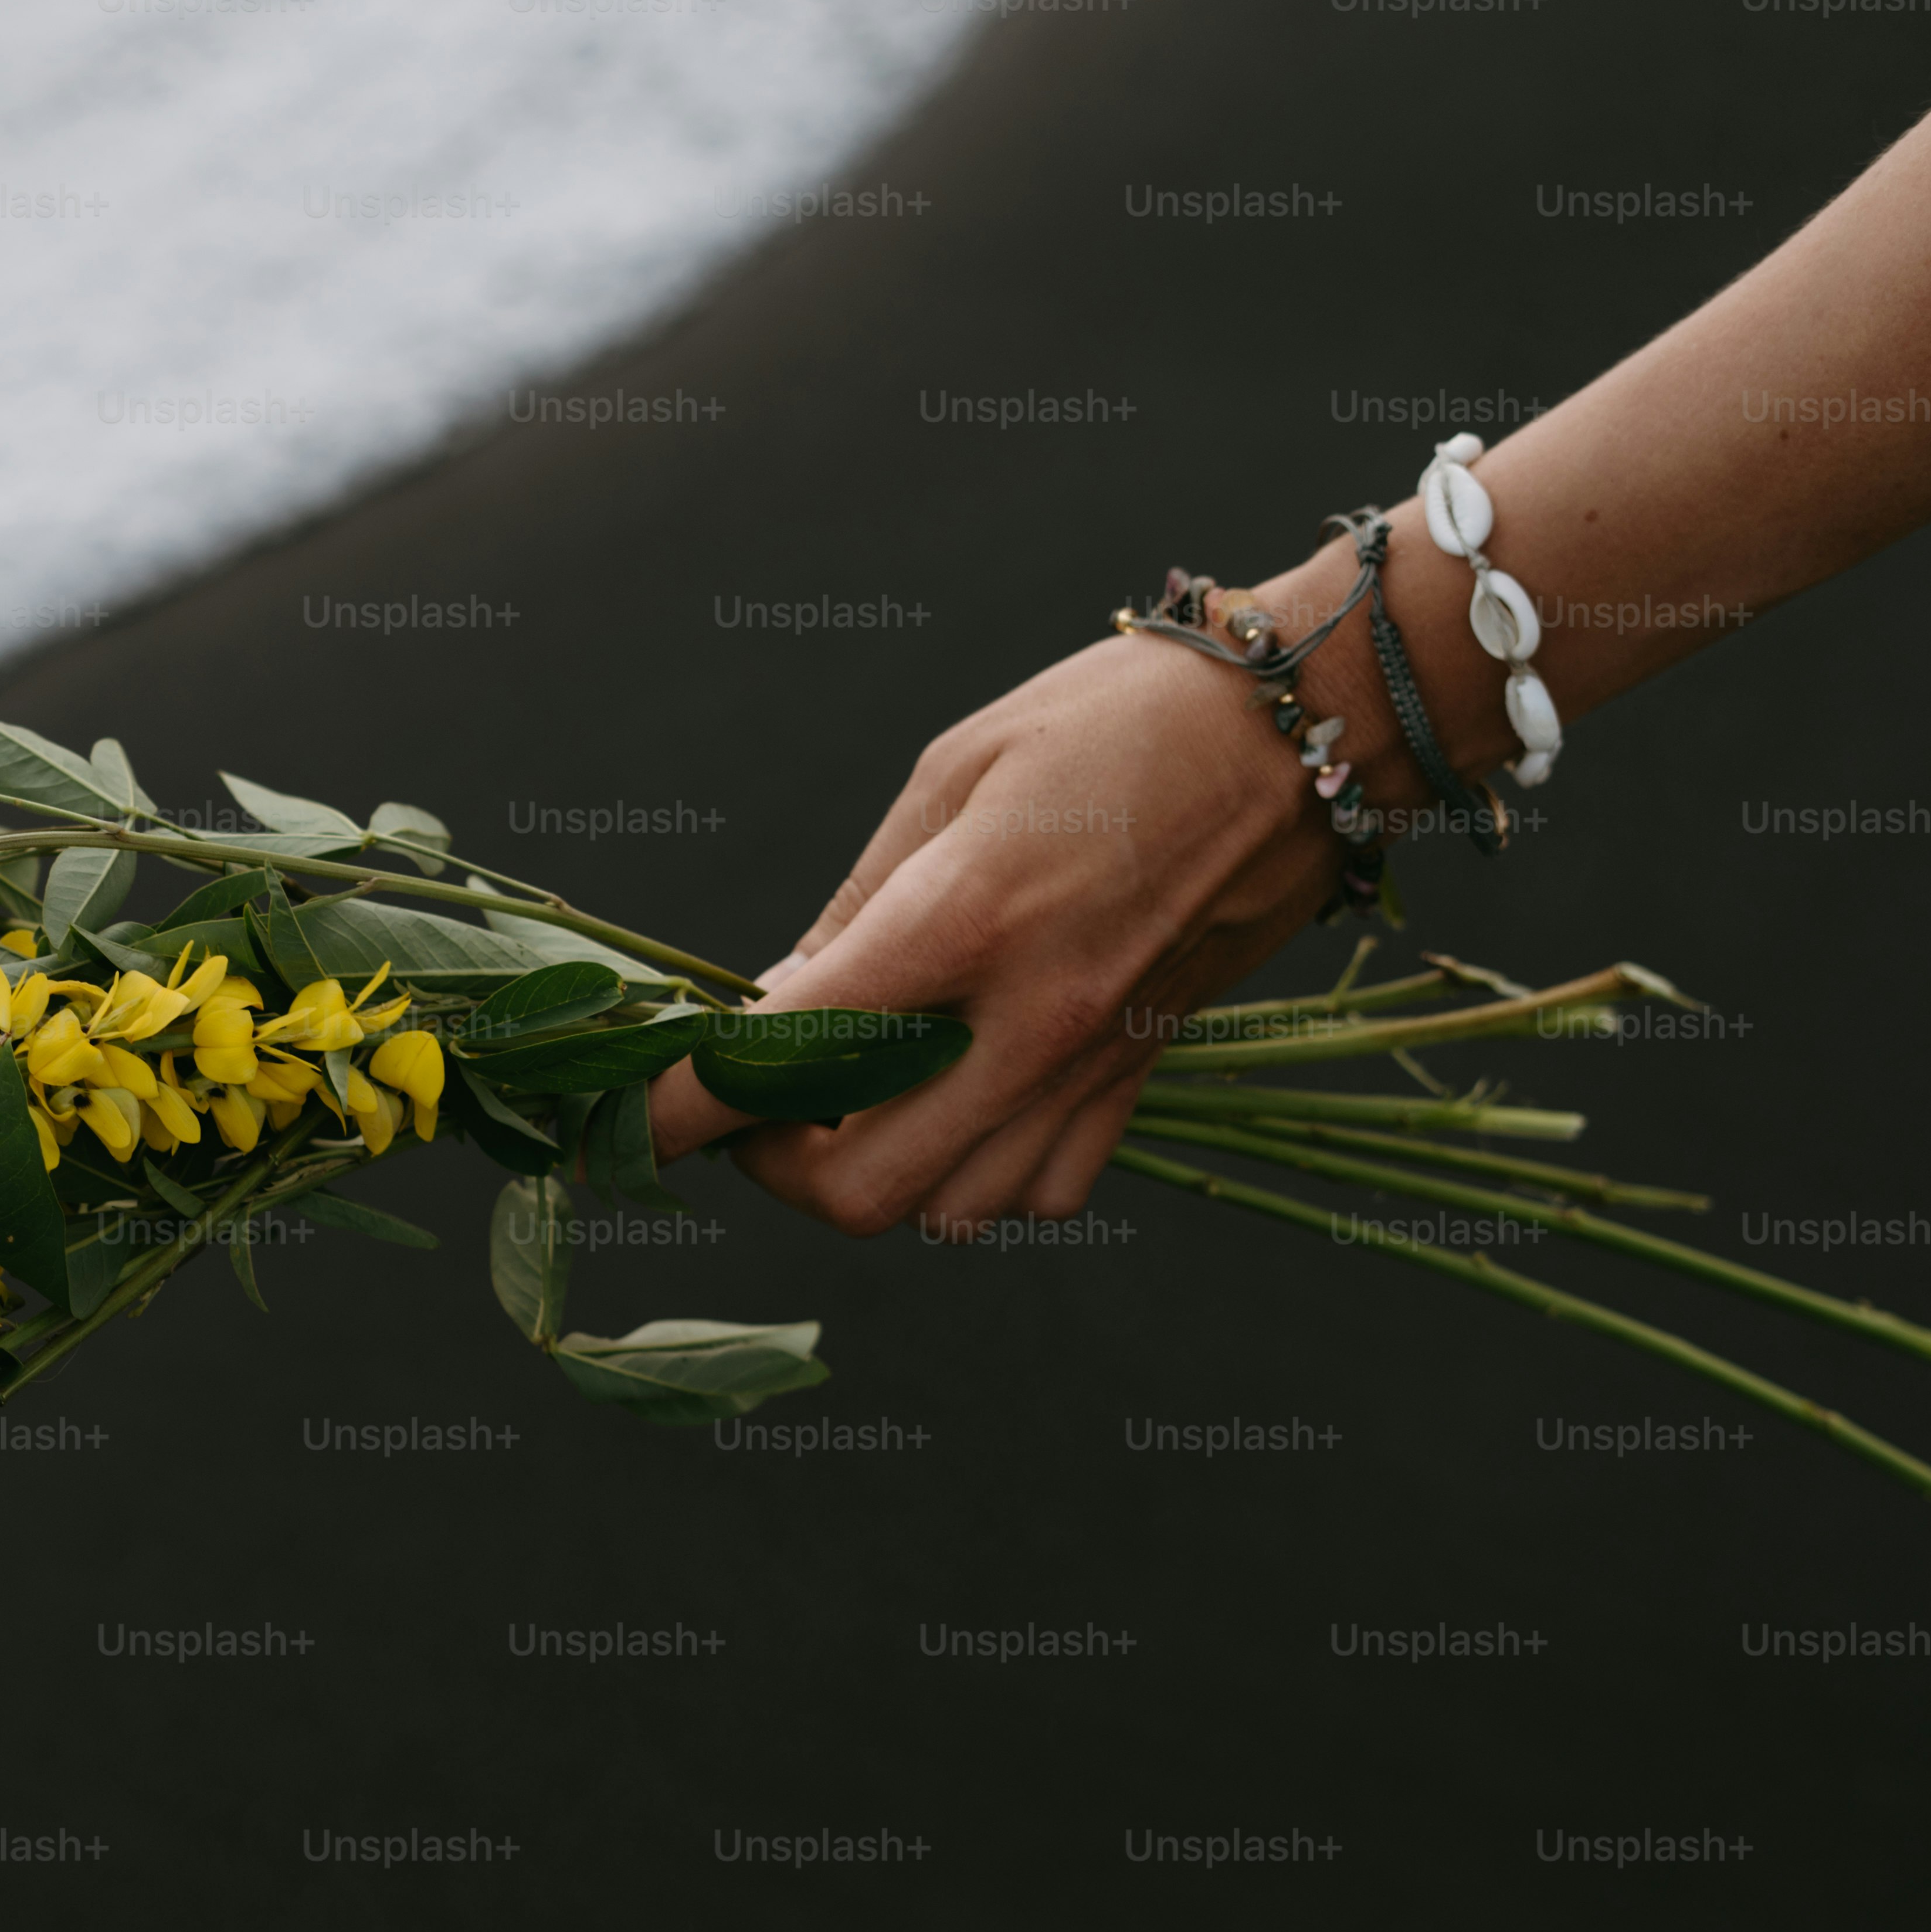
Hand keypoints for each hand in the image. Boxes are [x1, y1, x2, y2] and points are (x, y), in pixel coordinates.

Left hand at [643, 626, 1341, 1235]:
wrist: (1313, 725)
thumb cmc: (1119, 717)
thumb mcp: (954, 771)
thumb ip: (857, 906)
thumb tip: (778, 1005)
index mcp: (960, 918)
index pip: (776, 1059)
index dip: (670, 1106)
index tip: (617, 1112)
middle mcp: (1028, 1017)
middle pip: (852, 1189)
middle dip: (771, 1165)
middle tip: (758, 1095)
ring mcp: (1095, 1061)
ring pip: (945, 1213)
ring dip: (874, 1171)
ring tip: (858, 1090)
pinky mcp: (1146, 1076)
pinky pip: (1039, 1196)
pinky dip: (976, 1179)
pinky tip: (961, 1101)